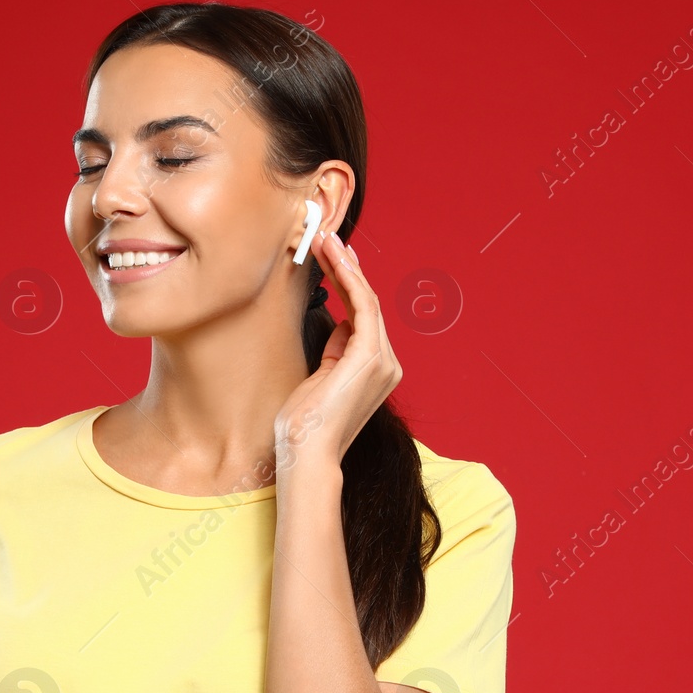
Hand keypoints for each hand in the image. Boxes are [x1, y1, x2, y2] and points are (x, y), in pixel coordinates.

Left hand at [274, 230, 401, 471]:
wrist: (307, 453)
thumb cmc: (305, 426)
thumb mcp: (320, 379)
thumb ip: (335, 352)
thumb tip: (341, 325)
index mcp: (375, 371)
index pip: (363, 317)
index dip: (347, 283)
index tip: (332, 258)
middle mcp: (387, 364)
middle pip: (367, 304)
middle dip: (347, 267)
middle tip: (328, 238)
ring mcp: (383, 361)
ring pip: (367, 301)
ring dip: (346, 266)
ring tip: (326, 240)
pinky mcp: (371, 357)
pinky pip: (363, 308)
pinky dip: (349, 281)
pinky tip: (335, 260)